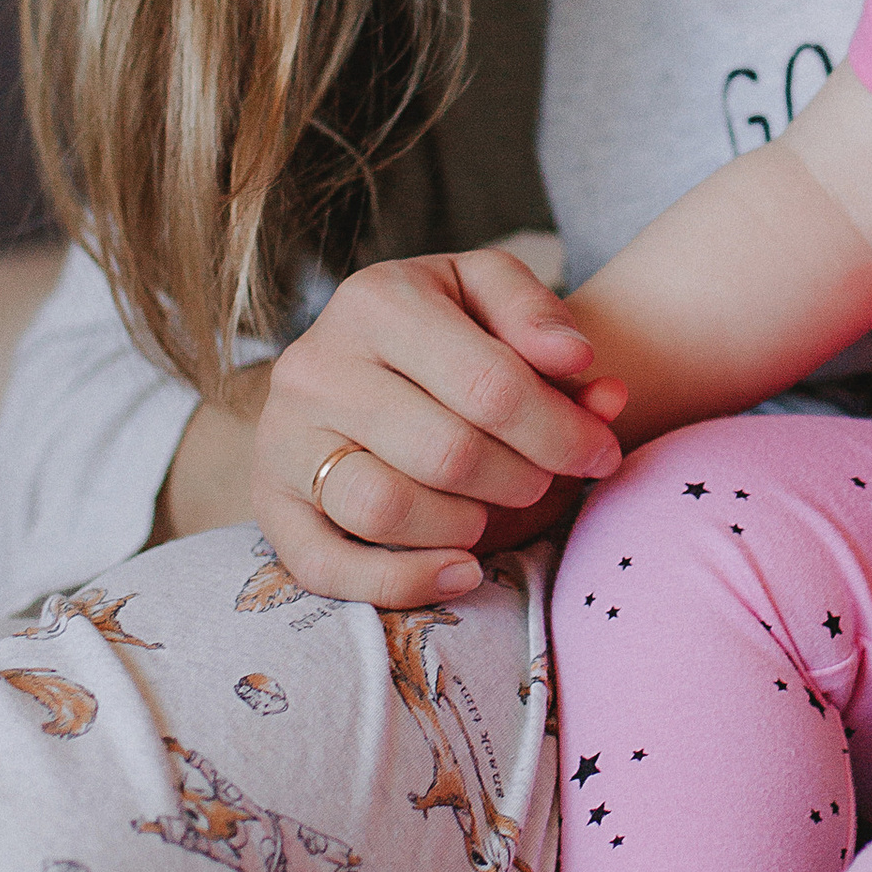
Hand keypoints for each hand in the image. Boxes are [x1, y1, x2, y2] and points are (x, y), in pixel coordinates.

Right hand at [252, 243, 626, 607]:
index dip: (563, 432)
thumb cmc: (445, 327)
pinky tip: (462, 569)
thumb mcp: (488, 291)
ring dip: (467, 524)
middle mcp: (316, 365)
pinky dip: (403, 581)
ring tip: (494, 508)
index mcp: (377, 299)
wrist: (365, 359)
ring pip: (386, 508)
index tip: (602, 453)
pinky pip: (325, 566)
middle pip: (447, 452)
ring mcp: (282, 438)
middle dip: (522, 478)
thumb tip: (577, 363)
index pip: (491, 384)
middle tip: (547, 479)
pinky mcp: (269, 503)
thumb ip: (538, 316)